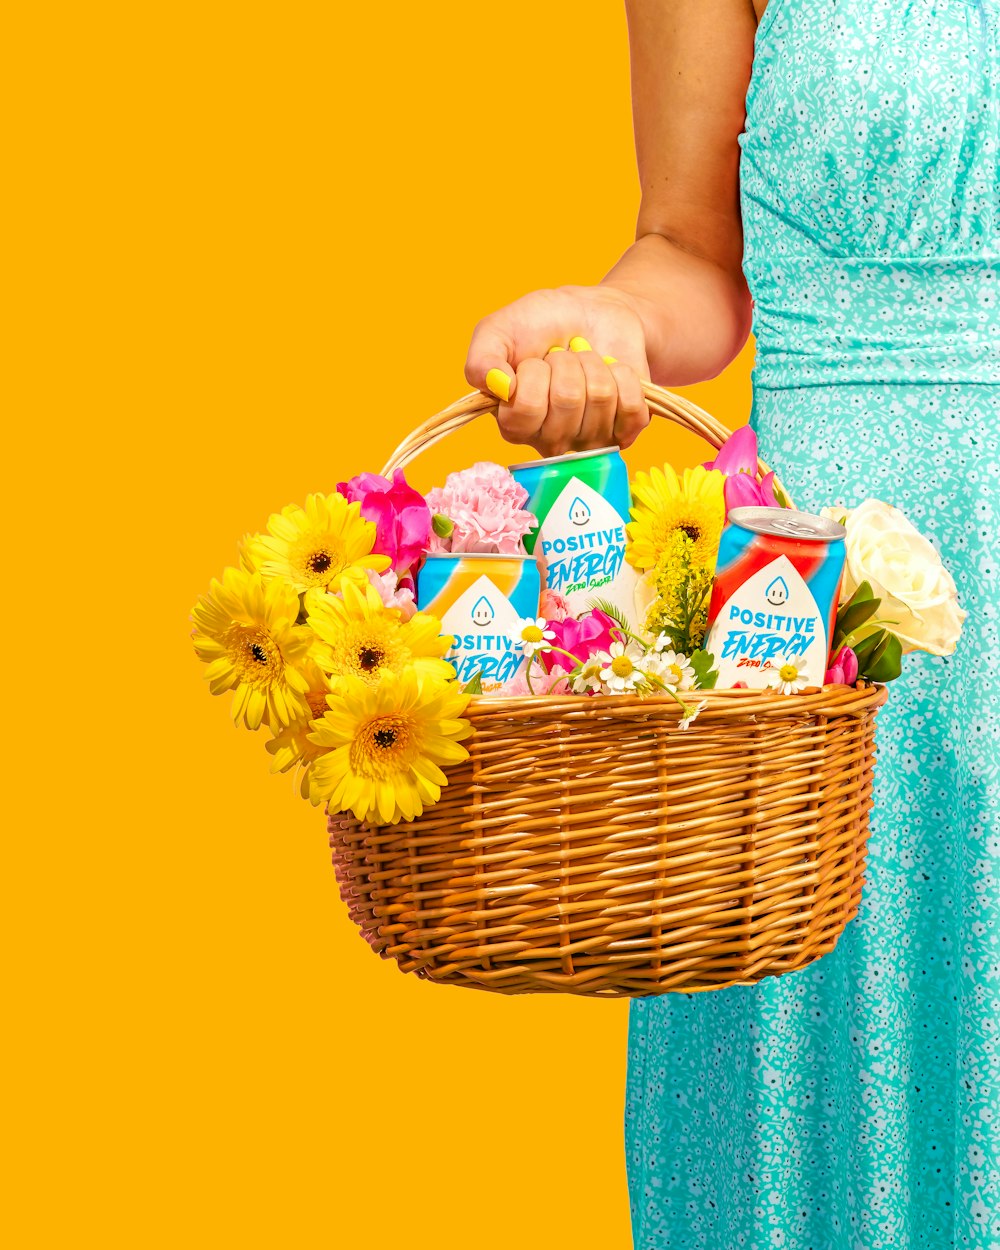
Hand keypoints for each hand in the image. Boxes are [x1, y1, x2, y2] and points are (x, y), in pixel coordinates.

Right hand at [464, 284, 651, 455]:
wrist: (589, 314)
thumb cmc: (539, 326)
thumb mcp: (498, 330)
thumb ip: (481, 360)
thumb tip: (499, 387)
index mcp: (514, 425)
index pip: (525, 410)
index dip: (533, 375)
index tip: (534, 361)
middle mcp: (552, 441)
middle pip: (567, 401)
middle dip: (567, 362)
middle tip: (562, 357)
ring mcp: (591, 439)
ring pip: (600, 398)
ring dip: (594, 364)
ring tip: (584, 362)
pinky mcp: (627, 429)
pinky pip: (631, 405)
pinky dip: (623, 374)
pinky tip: (610, 371)